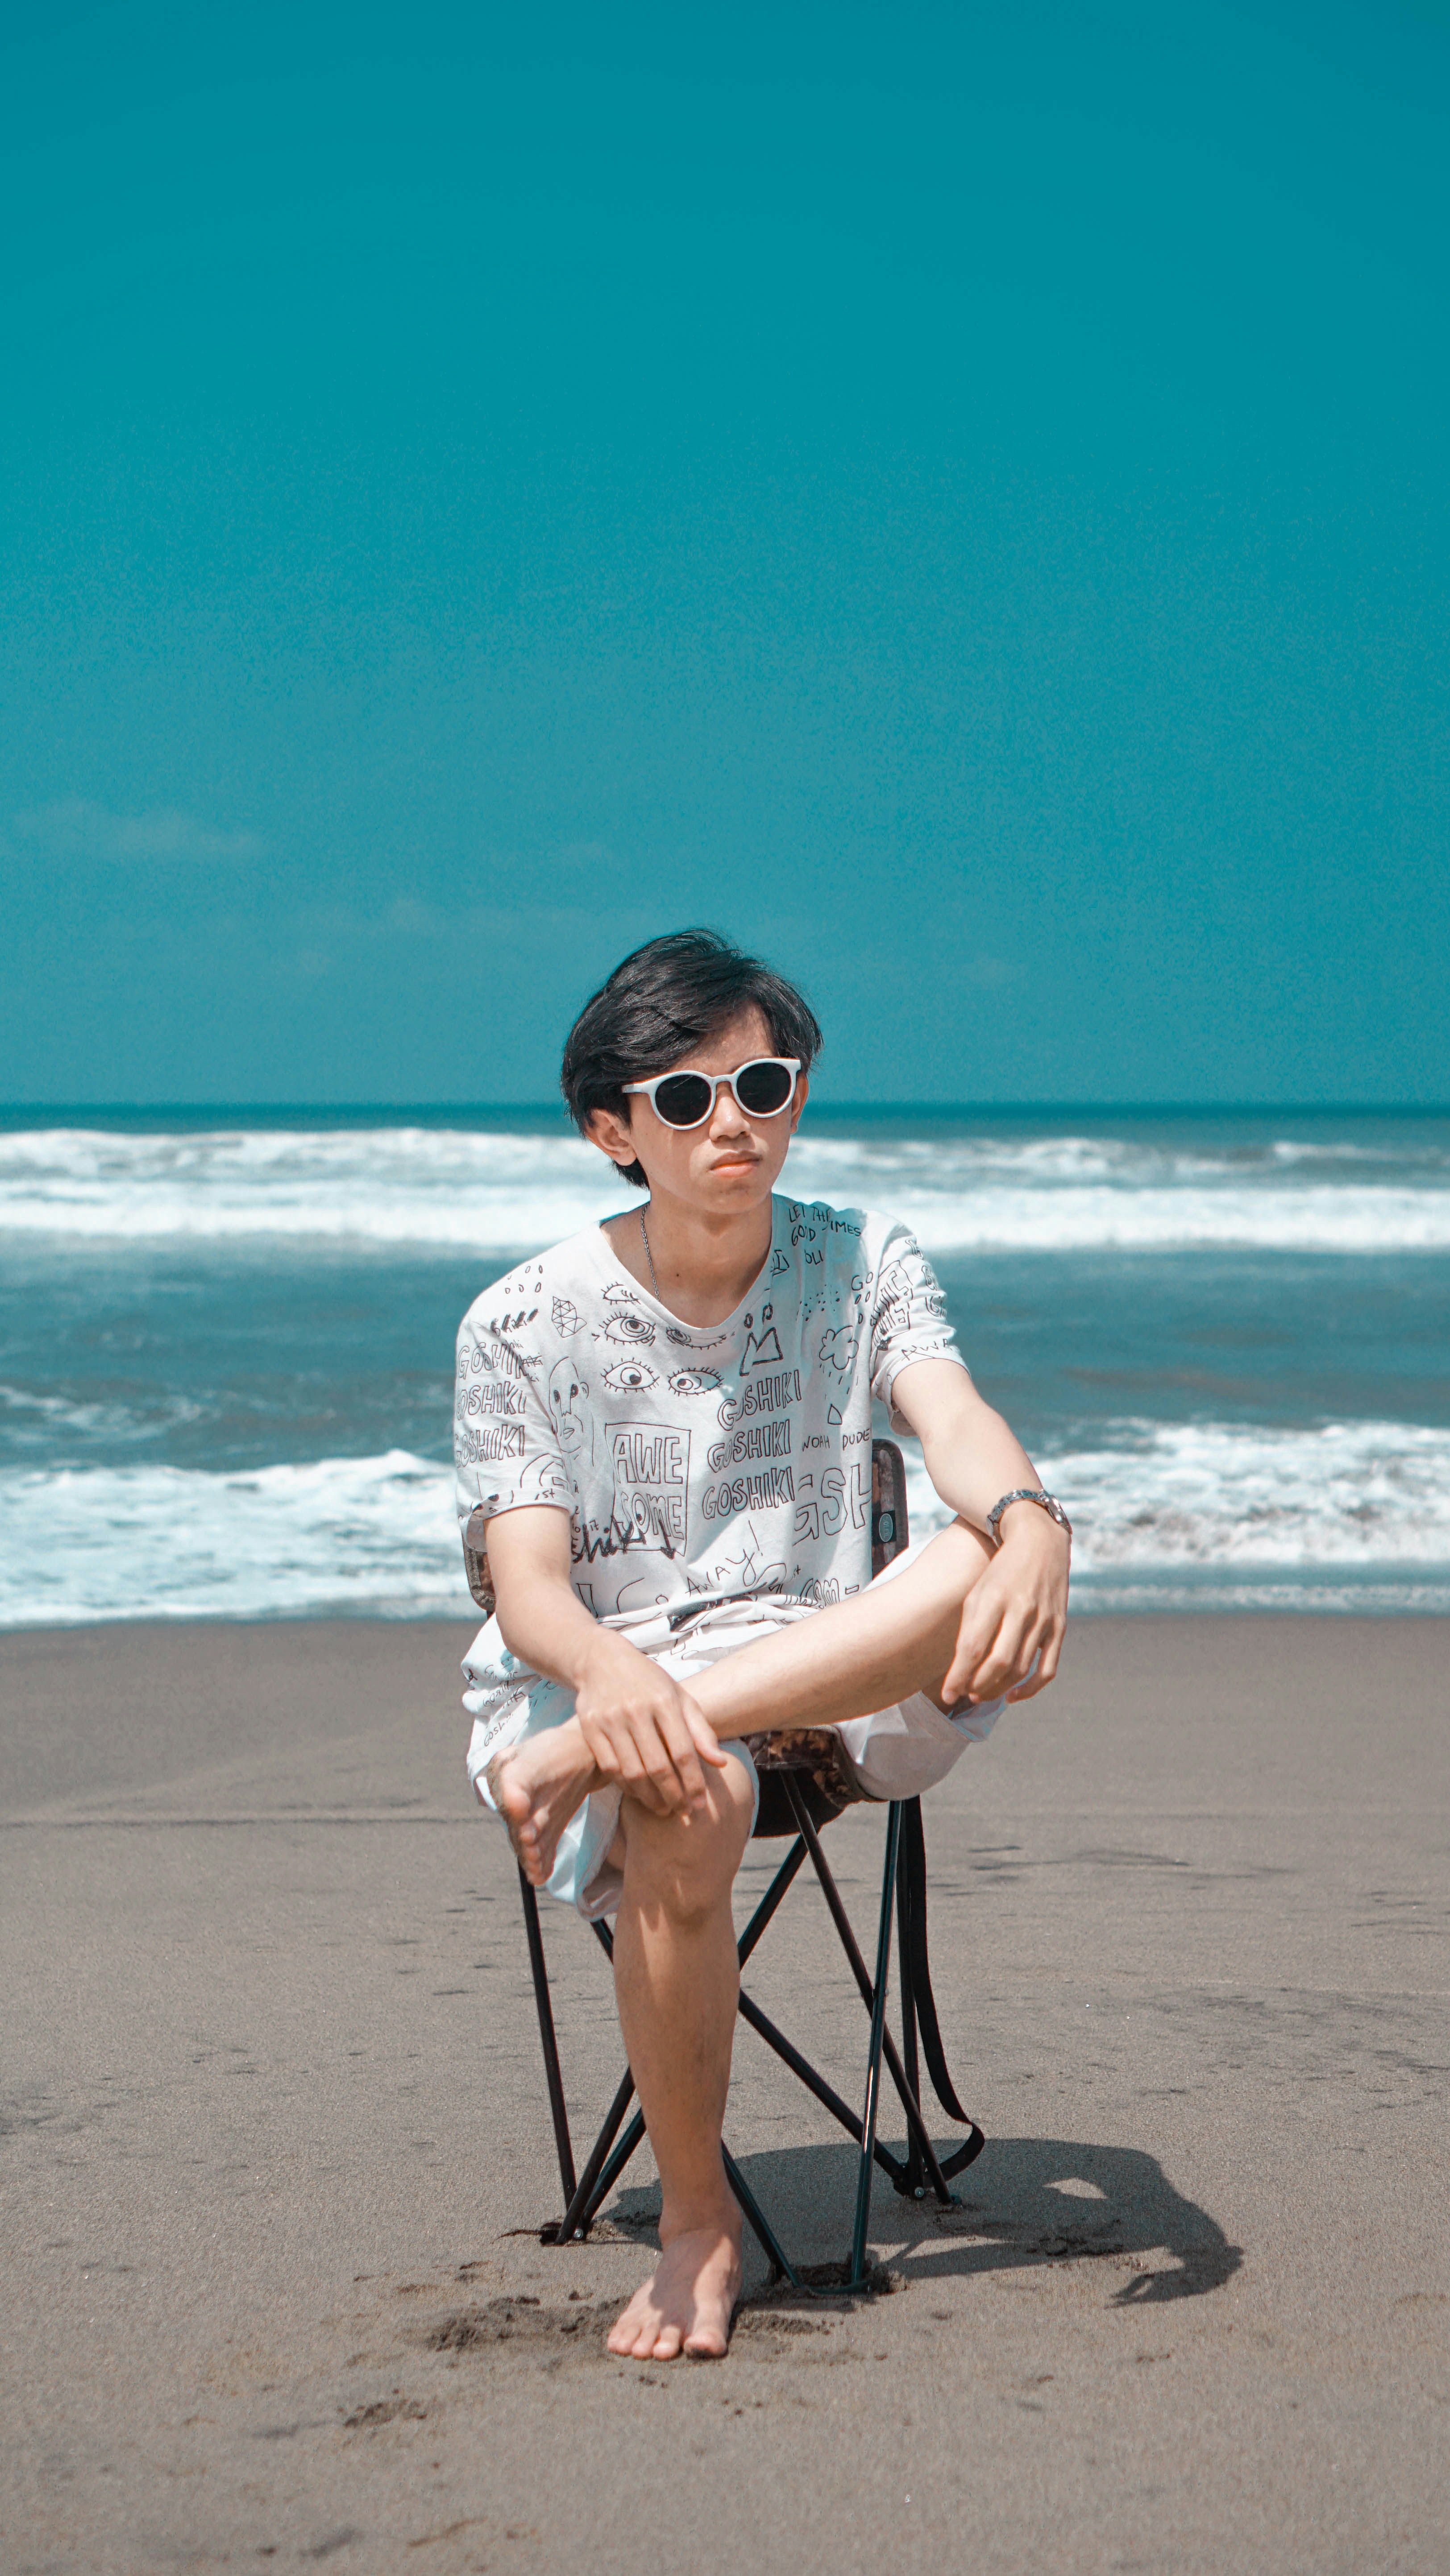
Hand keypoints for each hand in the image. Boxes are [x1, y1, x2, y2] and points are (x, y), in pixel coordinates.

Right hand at [571, 1632, 730, 1813]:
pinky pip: (610, 1767)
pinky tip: (638, 1793)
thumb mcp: (680, 1698)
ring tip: (663, 1809)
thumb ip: (701, 1731)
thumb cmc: (649, 1683)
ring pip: (632, 1772)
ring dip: (649, 1797)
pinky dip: (625, 1786)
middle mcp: (637, 1710)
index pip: (684, 1753)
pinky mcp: (590, 1727)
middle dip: (673, 1796)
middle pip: (658, 1767)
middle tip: (683, 1813)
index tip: (700, 1804)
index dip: (693, 1783)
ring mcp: (611, 1719)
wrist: (602, 1660)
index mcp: (664, 1702)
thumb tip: (720, 1763)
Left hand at [941, 1505, 1068, 1706]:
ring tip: (982, 1694)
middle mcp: (1021, 1609)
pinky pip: (1047, 1669)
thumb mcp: (977, 1592)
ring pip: (1021, 1669)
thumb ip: (970, 1628)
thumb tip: (963, 1669)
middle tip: (966, 1695)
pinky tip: (1013, 1696)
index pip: (973, 1647)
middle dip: (978, 1685)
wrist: (1039, 1542)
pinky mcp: (1060, 1627)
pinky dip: (1030, 1689)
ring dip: (999, 1689)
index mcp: (994, 1597)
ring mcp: (1044, 1619)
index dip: (958, 1676)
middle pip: (998, 1662)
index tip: (947, 1694)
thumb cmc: (1000, 1572)